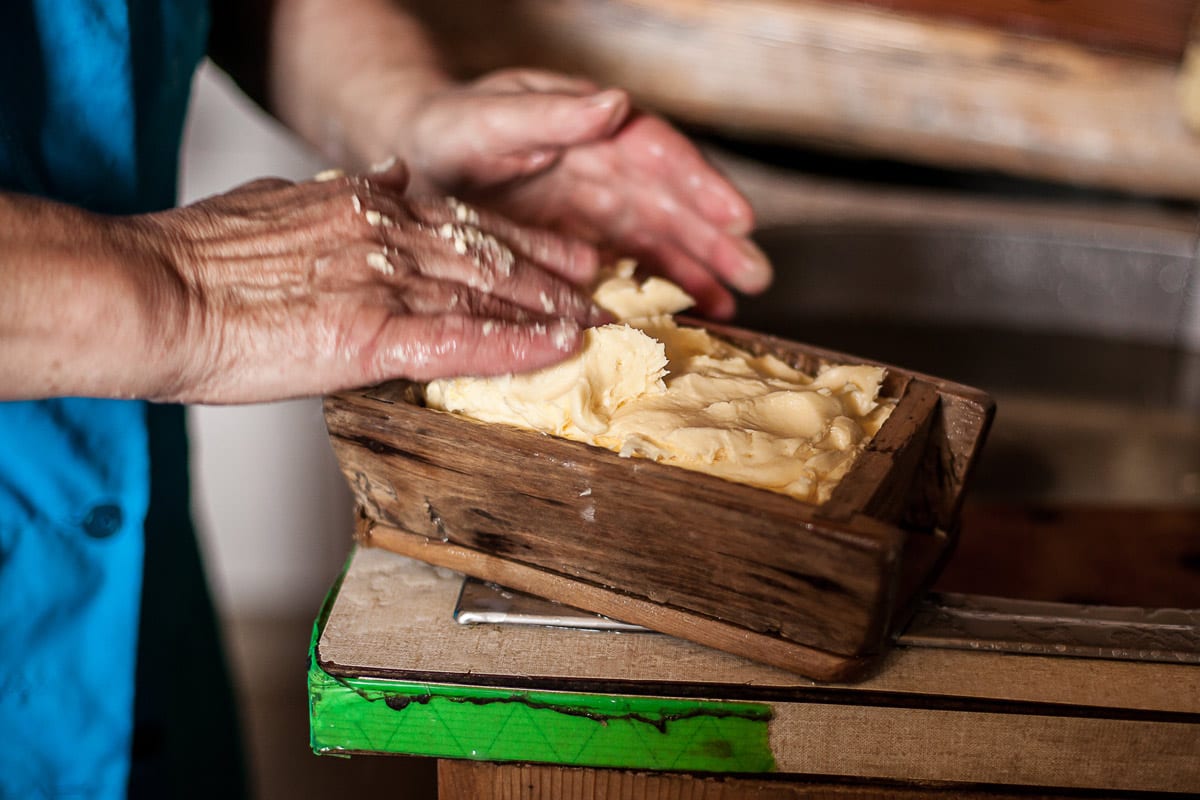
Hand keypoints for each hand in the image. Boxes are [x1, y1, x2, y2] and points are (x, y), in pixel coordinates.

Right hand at [130, 163, 606, 403]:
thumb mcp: (277, 201)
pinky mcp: (372, 334)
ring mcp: (383, 282)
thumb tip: (387, 178)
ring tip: (598, 323)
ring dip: (551, 310)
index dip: (518, 239)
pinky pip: (463, 339)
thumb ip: (339, 196)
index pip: (460, 219)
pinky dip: (516, 344)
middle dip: (553, 272)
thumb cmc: (198, 258)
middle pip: (489, 253)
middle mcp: (384, 236)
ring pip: (489, 292)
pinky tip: (558, 347)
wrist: (152, 292)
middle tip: (601, 285)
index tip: (556, 251)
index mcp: (361, 204)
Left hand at [392, 69, 769, 318]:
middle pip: (673, 202)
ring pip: (662, 237)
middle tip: (756, 274)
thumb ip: (550, 115)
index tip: (738, 216)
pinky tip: (699, 309)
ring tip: (738, 302)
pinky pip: (635, 263)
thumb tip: (616, 102)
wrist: (416, 160)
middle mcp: (607, 165)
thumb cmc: (448, 129)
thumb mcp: (489, 118)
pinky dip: (667, 285)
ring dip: (702, 268)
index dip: (701, 185)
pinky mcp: (586, 239)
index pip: (657, 154)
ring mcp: (599, 205)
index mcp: (591, 126)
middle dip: (716, 238)